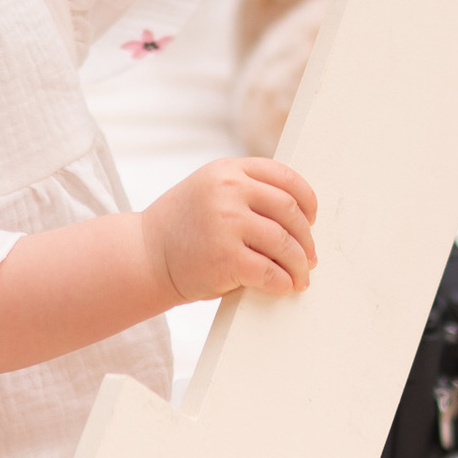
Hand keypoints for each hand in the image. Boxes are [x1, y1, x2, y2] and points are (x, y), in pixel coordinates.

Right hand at [145, 156, 317, 303]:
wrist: (145, 256)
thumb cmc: (183, 227)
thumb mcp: (209, 191)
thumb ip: (245, 190)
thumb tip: (299, 214)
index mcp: (227, 170)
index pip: (284, 177)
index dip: (306, 199)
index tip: (311, 218)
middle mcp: (228, 191)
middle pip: (289, 210)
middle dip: (306, 237)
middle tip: (310, 257)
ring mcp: (226, 223)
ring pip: (284, 242)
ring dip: (300, 264)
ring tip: (301, 276)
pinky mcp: (226, 257)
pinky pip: (270, 271)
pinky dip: (282, 283)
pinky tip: (283, 286)